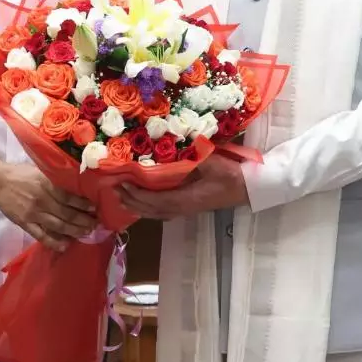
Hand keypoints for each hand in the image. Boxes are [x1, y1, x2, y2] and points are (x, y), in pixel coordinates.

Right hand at [0, 163, 97, 251]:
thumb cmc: (19, 173)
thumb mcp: (40, 170)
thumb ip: (55, 178)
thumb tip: (75, 182)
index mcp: (47, 185)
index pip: (69, 197)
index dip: (83, 204)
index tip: (95, 208)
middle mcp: (43, 200)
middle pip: (67, 213)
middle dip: (83, 220)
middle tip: (95, 224)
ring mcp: (33, 214)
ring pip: (58, 225)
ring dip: (73, 230)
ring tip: (85, 233)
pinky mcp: (25, 223)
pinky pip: (41, 235)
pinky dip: (54, 242)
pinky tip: (65, 245)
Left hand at [116, 152, 249, 218]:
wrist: (248, 188)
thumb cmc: (231, 175)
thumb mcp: (212, 162)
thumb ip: (193, 156)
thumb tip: (174, 147)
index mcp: (186, 199)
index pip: (154, 200)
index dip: (136, 194)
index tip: (121, 183)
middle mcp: (183, 208)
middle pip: (151, 210)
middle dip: (131, 201)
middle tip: (114, 191)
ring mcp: (186, 210)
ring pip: (156, 213)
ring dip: (138, 206)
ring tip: (122, 198)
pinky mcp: (189, 208)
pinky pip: (163, 211)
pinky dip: (149, 208)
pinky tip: (144, 203)